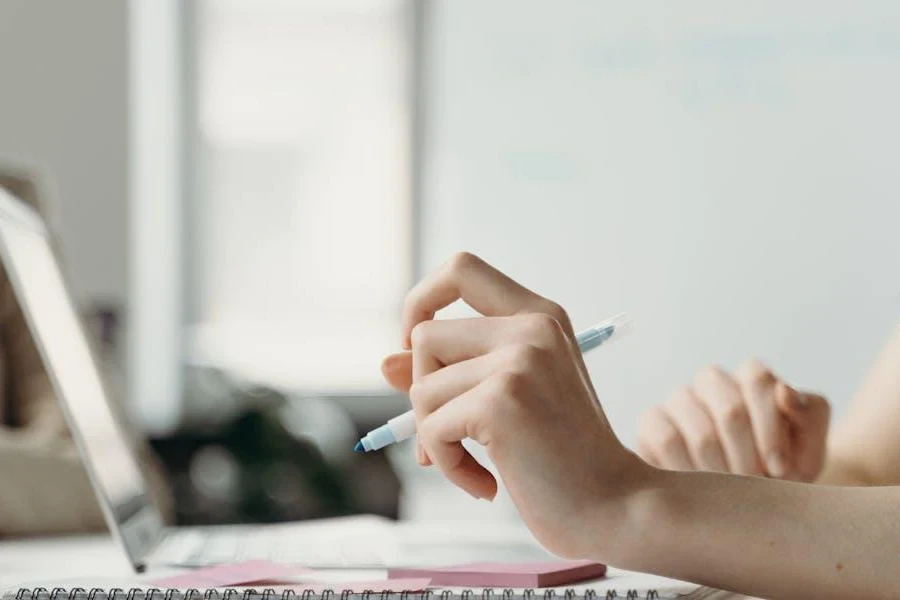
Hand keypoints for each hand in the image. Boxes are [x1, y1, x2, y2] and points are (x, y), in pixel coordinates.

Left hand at [380, 252, 642, 557]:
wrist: (615, 507)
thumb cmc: (564, 457)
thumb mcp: (508, 399)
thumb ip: (452, 372)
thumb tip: (385, 363)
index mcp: (539, 316)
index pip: (461, 268)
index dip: (422, 301)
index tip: (417, 346)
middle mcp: (532, 327)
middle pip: (425, 335)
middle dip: (422, 391)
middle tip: (449, 433)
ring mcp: (519, 360)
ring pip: (421, 388)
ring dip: (434, 438)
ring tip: (475, 464)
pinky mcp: (501, 401)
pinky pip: (431, 429)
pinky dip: (446, 464)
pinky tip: (484, 484)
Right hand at [637, 360, 829, 481]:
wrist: (748, 501)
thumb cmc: (782, 471)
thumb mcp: (809, 448)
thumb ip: (809, 416)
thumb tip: (783, 392)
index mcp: (751, 377)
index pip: (757, 378)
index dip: (771, 428)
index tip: (781, 468)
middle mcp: (712, 381)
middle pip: (731, 409)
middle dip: (749, 457)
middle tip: (755, 486)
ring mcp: (679, 400)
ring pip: (701, 431)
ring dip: (723, 472)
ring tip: (732, 492)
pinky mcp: (652, 422)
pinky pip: (667, 439)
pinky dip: (689, 470)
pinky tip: (701, 488)